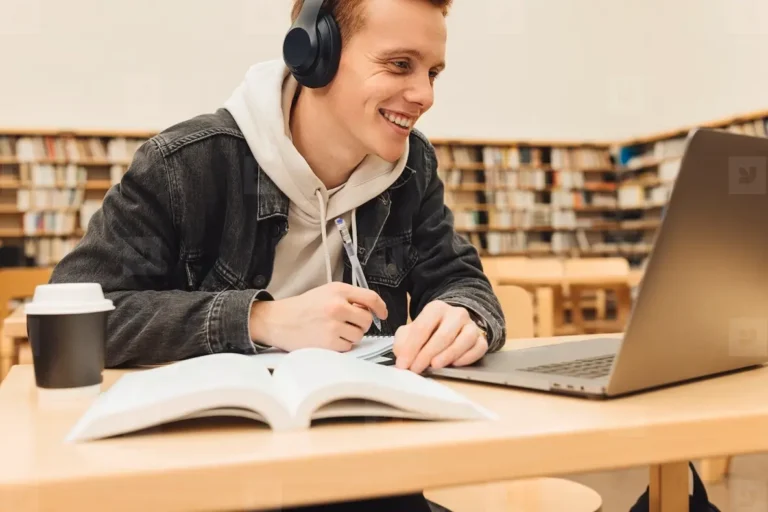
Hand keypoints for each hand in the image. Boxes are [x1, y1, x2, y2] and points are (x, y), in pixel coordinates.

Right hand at [249, 282, 387, 352]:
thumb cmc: (302, 307)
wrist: (279, 320)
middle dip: (361, 324)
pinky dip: (342, 345)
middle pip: (367, 319)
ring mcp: (333, 325)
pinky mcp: (328, 342)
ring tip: (335, 330)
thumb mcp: (326, 292)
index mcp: (338, 290)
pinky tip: (329, 338)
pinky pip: (348, 346)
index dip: (381, 308)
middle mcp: (337, 306)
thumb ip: (348, 297)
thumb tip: (369, 308)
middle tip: (349, 324)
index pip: (371, 298)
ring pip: (359, 335)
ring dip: (352, 335)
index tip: (382, 314)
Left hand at [393, 300, 487, 373]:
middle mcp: (456, 314)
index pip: (422, 327)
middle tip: (416, 369)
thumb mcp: (410, 332)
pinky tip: (455, 364)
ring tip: (435, 366)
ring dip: (448, 355)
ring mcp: (471, 325)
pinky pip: (479, 348)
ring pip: (464, 340)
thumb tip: (402, 356)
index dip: (411, 348)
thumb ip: (403, 341)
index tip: (403, 364)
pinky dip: (468, 357)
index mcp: (436, 308)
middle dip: (427, 354)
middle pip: (443, 335)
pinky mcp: (481, 338)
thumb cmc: (428, 331)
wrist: (450, 327)